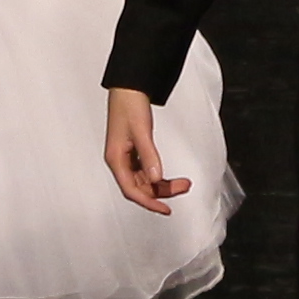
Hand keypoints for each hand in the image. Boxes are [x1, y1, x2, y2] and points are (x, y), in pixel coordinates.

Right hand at [103, 87, 188, 215]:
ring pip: (144, 180)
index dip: (148, 202)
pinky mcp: (133, 152)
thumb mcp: (141, 131)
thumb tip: (157, 178)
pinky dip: (158, 176)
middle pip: (139, 188)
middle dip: (161, 192)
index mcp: (115, 159)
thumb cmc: (129, 106)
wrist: (128, 89)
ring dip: (162, 184)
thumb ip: (149, 156)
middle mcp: (119, 161)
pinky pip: (145, 171)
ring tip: (183, 183)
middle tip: (183, 188)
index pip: (131, 190)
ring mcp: (126, 157)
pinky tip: (169, 178)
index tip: (165, 209)